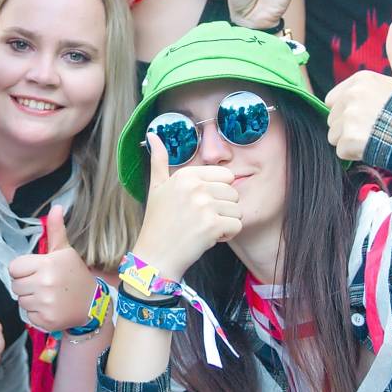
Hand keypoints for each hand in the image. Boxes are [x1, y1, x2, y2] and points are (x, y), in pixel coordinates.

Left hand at [9, 206, 96, 332]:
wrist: (93, 304)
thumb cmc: (75, 275)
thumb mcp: (65, 252)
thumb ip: (56, 230)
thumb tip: (56, 206)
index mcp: (47, 264)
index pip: (14, 268)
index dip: (22, 270)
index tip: (36, 271)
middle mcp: (45, 283)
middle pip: (15, 285)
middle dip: (25, 285)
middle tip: (42, 284)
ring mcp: (46, 303)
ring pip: (20, 301)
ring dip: (30, 299)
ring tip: (47, 296)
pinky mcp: (46, 320)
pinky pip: (28, 315)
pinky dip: (36, 313)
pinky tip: (50, 307)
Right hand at [131, 133, 240, 281]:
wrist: (154, 257)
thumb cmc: (157, 223)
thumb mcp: (156, 187)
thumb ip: (158, 160)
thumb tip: (153, 135)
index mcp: (186, 175)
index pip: (226, 176)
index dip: (218, 193)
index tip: (201, 204)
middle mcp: (196, 187)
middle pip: (234, 192)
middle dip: (224, 208)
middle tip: (203, 220)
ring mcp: (204, 206)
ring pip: (238, 210)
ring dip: (226, 223)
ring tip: (205, 229)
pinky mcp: (212, 226)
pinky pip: (237, 226)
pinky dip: (228, 235)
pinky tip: (210, 239)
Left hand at [324, 18, 391, 161]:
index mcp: (360, 79)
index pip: (333, 100)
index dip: (350, 112)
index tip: (371, 116)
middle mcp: (351, 96)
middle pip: (333, 119)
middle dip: (349, 128)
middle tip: (376, 129)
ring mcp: (349, 118)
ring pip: (334, 136)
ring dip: (350, 143)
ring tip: (376, 139)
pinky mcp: (349, 140)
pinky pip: (340, 152)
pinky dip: (355, 156)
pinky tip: (374, 149)